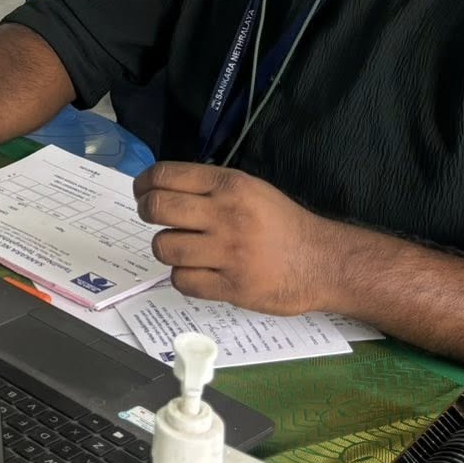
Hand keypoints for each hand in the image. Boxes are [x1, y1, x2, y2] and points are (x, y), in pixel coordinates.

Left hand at [133, 162, 342, 316]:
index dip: (143, 184)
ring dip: (167, 249)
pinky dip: (184, 278)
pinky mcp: (231, 287)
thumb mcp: (250, 189)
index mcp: (230, 185)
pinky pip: (182, 281)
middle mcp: (226, 215)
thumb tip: (160, 188)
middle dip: (147, 212)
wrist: (322, 262)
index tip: (142, 192)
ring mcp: (228, 253)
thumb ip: (209, 187)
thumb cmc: (281, 224)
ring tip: (183, 249)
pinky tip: (198, 272)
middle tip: (155, 218)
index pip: (165, 176)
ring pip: (164, 247)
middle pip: (157, 208)